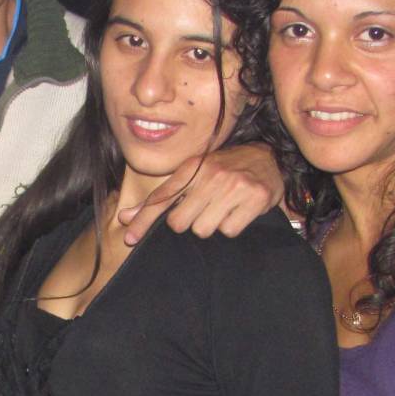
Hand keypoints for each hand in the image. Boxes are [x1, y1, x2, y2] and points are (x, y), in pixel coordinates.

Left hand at [117, 141, 281, 244]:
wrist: (269, 157)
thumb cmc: (225, 168)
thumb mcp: (193, 174)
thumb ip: (161, 197)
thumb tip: (125, 218)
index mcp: (192, 168)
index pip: (160, 199)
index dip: (143, 221)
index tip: (130, 238)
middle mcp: (211, 175)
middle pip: (179, 223)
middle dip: (188, 223)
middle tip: (202, 211)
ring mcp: (234, 187)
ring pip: (204, 229)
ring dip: (211, 225)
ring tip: (221, 210)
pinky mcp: (255, 198)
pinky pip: (229, 231)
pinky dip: (231, 226)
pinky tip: (237, 212)